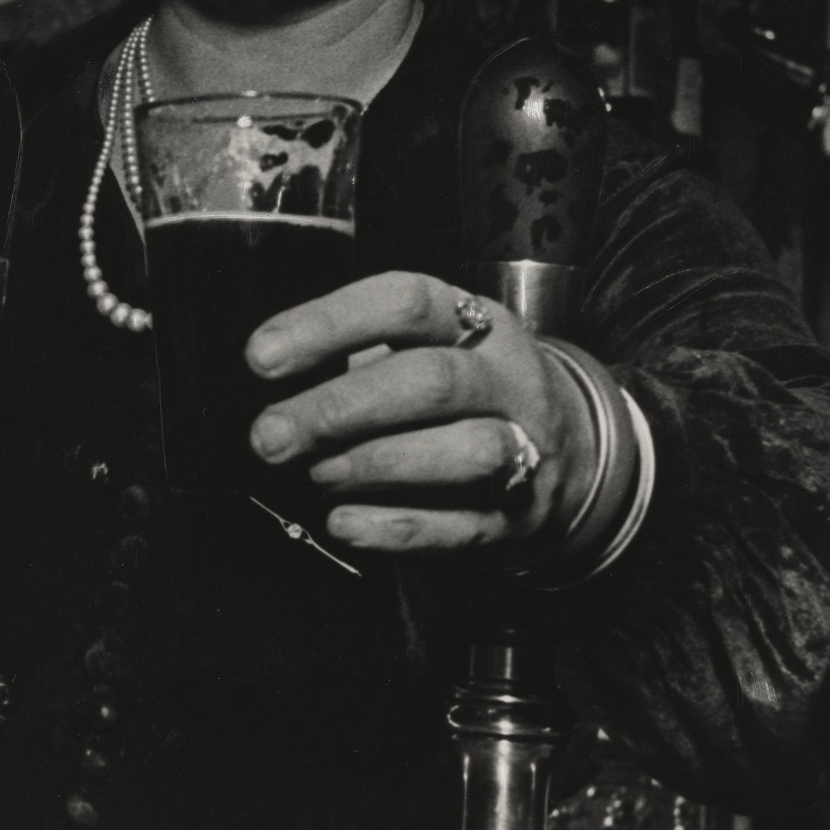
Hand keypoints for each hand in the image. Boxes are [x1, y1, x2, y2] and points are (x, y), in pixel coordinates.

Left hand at [244, 272, 598, 556]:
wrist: (569, 458)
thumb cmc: (464, 395)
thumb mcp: (430, 349)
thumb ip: (361, 355)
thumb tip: (271, 373)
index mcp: (478, 323)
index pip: (407, 303)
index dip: (330, 324)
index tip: (261, 357)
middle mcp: (508, 379)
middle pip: (432, 382)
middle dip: (340, 409)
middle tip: (270, 435)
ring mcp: (525, 449)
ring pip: (464, 452)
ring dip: (375, 464)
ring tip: (316, 474)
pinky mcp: (518, 518)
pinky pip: (461, 525)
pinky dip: (395, 526)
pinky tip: (344, 521)